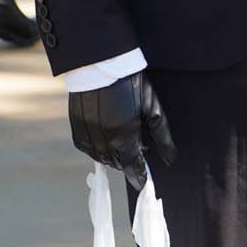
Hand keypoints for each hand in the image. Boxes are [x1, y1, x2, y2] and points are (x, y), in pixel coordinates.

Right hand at [68, 71, 175, 191]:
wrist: (102, 63)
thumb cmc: (132, 83)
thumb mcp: (152, 108)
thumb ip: (162, 137)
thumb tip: (170, 160)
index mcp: (125, 136)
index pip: (132, 167)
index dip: (139, 176)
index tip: (144, 182)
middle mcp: (104, 139)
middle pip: (117, 163)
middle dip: (128, 161)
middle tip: (138, 148)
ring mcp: (88, 133)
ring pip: (101, 158)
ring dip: (112, 156)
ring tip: (122, 142)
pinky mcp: (76, 126)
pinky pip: (86, 148)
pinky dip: (96, 149)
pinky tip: (105, 138)